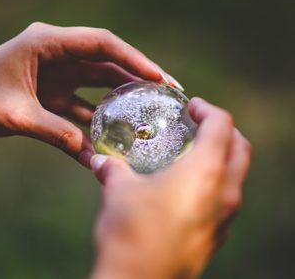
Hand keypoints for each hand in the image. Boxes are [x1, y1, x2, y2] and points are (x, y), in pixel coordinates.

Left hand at [0, 22, 170, 166]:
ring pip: (101, 81)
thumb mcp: (14, 114)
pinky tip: (115, 134)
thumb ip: (55, 133)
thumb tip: (92, 157)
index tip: (158, 77)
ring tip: (151, 107)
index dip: (133, 59)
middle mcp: (59, 54)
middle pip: (109, 61)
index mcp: (47, 43)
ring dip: (125, 95)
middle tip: (167, 89)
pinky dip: (100, 119)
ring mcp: (59, 73)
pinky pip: (85, 104)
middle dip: (139, 75)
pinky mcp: (57, 92)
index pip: (101, 44)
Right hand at [90, 98, 250, 278]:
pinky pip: (226, 198)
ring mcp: (225, 217)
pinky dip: (216, 182)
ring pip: (237, 174)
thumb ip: (112, 169)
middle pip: (240, 148)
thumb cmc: (130, 231)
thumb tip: (100, 160)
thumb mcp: (119, 191)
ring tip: (194, 152)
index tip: (192, 106)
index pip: (222, 125)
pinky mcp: (217, 234)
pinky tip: (188, 186)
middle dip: (224, 130)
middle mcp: (225, 192)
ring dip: (222, 156)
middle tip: (200, 124)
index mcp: (206, 172)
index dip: (208, 109)